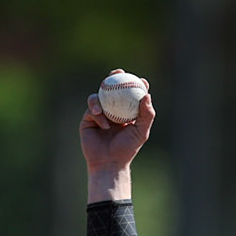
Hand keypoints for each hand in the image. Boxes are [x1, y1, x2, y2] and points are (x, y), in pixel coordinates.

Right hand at [81, 71, 153, 200]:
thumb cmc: (127, 148)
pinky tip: (104, 124)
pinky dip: (98, 114)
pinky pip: (92, 109)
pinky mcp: (88, 118)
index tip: (141, 80)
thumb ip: (146, 114)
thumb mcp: (141, 132)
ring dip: (103, 96)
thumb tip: (147, 95)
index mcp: (127, 111)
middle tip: (119, 73)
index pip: (131, 94)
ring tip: (106, 105)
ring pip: (99, 96)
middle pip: (113, 89)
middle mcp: (113, 110)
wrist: (109, 162)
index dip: (135, 84)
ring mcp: (100, 113)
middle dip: (115, 77)